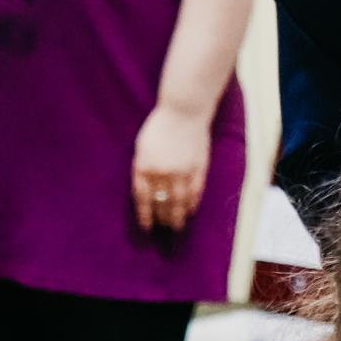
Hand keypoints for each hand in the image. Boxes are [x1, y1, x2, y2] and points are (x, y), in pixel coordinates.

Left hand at [132, 103, 210, 232]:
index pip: (142, 198)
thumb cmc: (159, 127)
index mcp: (144, 166)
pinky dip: (192, 203)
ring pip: (179, 201)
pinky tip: (190, 211)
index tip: (147, 227)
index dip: (145, 215)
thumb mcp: (142, 147)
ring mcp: (182, 171)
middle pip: (162, 203)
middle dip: (162, 218)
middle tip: (164, 229)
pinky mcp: (198, 168)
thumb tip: (146, 191)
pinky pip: (195, 191)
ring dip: (177, 216)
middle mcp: (162, 173)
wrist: (184, 112)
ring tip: (177, 226)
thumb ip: (143, 168)